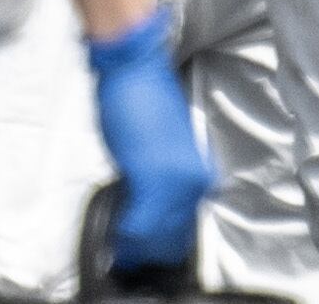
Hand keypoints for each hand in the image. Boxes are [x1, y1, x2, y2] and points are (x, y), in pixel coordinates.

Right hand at [85, 7, 207, 274]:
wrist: (135, 69)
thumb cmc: (144, 96)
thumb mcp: (162, 145)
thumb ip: (160, 177)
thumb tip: (146, 200)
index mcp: (201, 173)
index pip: (186, 220)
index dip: (164, 237)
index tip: (148, 244)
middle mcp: (194, 181)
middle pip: (174, 231)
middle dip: (151, 246)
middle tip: (130, 250)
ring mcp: (176, 184)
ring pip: (157, 232)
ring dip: (137, 244)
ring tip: (122, 246)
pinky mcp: (152, 182)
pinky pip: (139, 224)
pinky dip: (127, 234)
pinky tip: (117, 235)